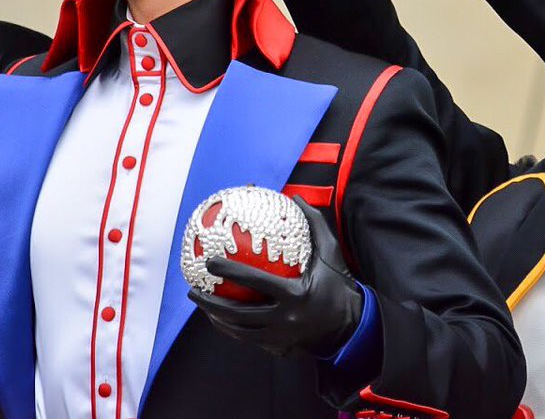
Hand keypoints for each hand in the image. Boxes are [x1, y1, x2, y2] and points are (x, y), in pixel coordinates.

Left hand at [188, 196, 363, 357]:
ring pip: (238, 331)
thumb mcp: (331, 253)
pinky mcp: (278, 347)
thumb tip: (296, 197)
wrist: (351, 326)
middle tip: (193, 288)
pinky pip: (247, 339)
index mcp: (296, 295)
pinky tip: (218, 317)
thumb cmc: (339, 285)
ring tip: (201, 302)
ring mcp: (281, 337)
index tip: (210, 260)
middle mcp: (286, 319)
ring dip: (215, 318)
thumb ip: (314, 224)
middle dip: (211, 303)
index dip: (230, 271)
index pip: (256, 282)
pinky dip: (230, 329)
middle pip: (239, 314)